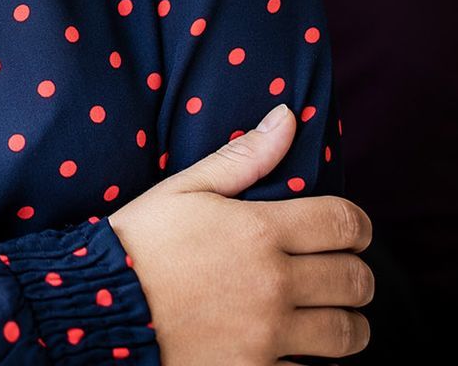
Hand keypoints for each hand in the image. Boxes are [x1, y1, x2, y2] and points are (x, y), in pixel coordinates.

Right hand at [108, 104, 373, 363]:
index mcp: (261, 230)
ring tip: (331, 317)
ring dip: (347, 323)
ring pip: (346, 333)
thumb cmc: (139, 241)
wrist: (99, 306)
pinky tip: (300, 348)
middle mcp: (273, 282)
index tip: (351, 233)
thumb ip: (243, 156)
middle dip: (356, 275)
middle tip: (341, 275)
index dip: (359, 226)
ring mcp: (267, 333)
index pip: (345, 223)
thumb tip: (288, 116)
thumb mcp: (184, 189)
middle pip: (354, 280)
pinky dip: (315, 361)